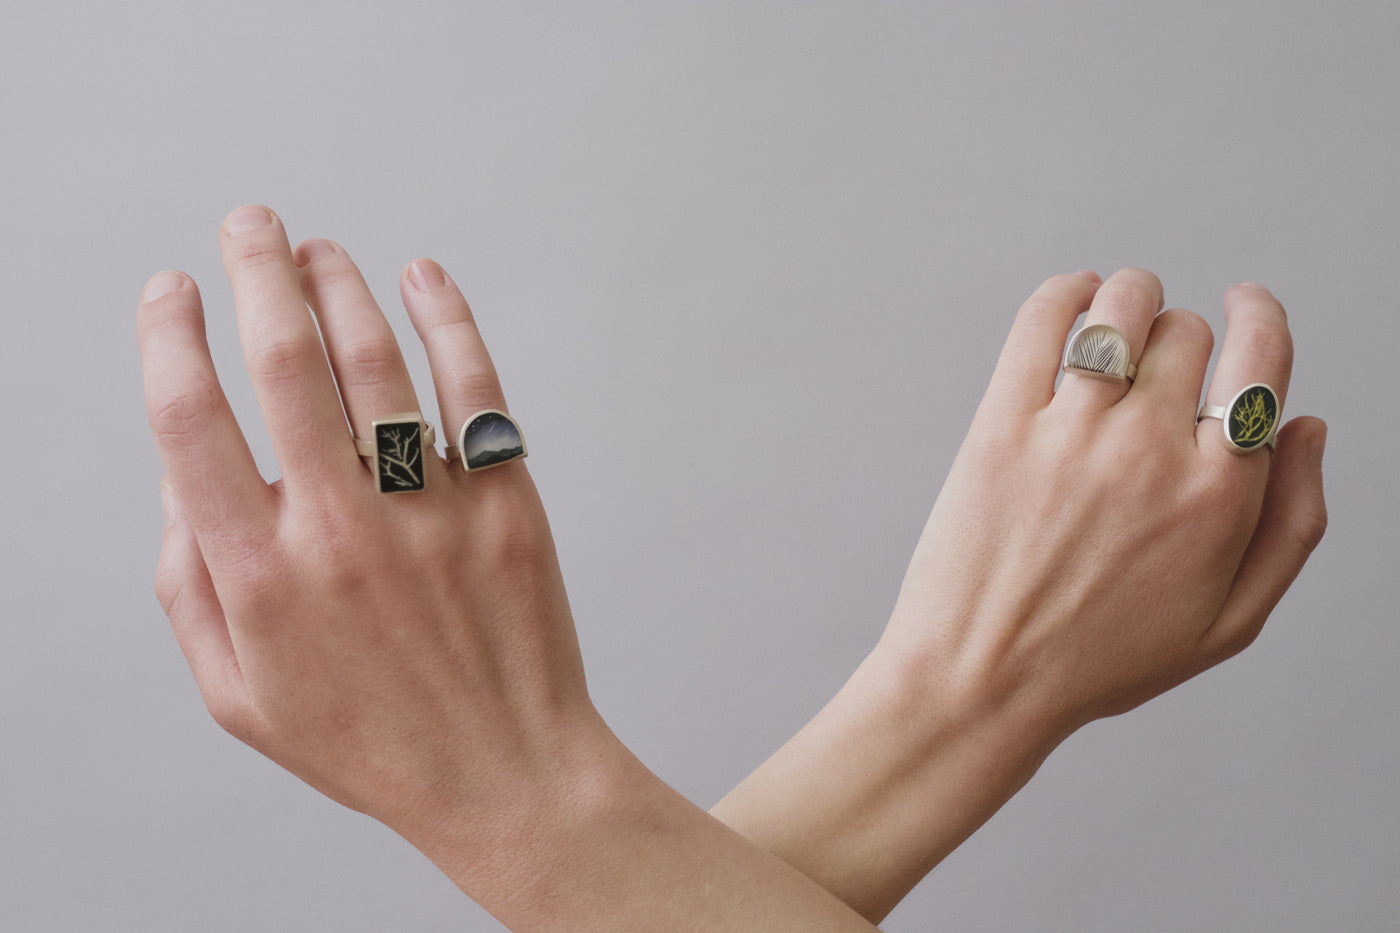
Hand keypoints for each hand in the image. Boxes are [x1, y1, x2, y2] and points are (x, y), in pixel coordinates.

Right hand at [139, 206, 875, 930]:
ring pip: (375, 362)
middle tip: (249, 223)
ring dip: (340, 287)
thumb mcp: (241, 697)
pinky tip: (423, 277)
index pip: (189, 423)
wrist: (506, 775)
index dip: (169, 339)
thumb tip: (178, 482)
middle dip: (256, 273)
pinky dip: (447, 320)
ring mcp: (430, 513)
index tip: (169, 292)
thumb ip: (190, 589)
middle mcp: (339, 531)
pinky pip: (474, 388)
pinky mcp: (506, 504)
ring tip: (319, 250)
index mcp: (258, 576)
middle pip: (282, 365)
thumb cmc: (368, 740)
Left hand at [887, 269, 1325, 725]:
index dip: (1261, 316)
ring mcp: (1072, 433)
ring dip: (1131, 297)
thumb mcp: (1229, 623)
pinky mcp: (1002, 425)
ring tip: (1121, 313)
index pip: (1263, 361)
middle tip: (1159, 365)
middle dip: (1185, 337)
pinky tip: (1074, 300)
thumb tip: (1305, 425)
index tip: (1247, 302)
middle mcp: (1151, 452)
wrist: (981, 681)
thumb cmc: (1101, 659)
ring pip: (1122, 308)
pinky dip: (1066, 292)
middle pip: (1188, 333)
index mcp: (1217, 497)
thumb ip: (1292, 524)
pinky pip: (1043, 319)